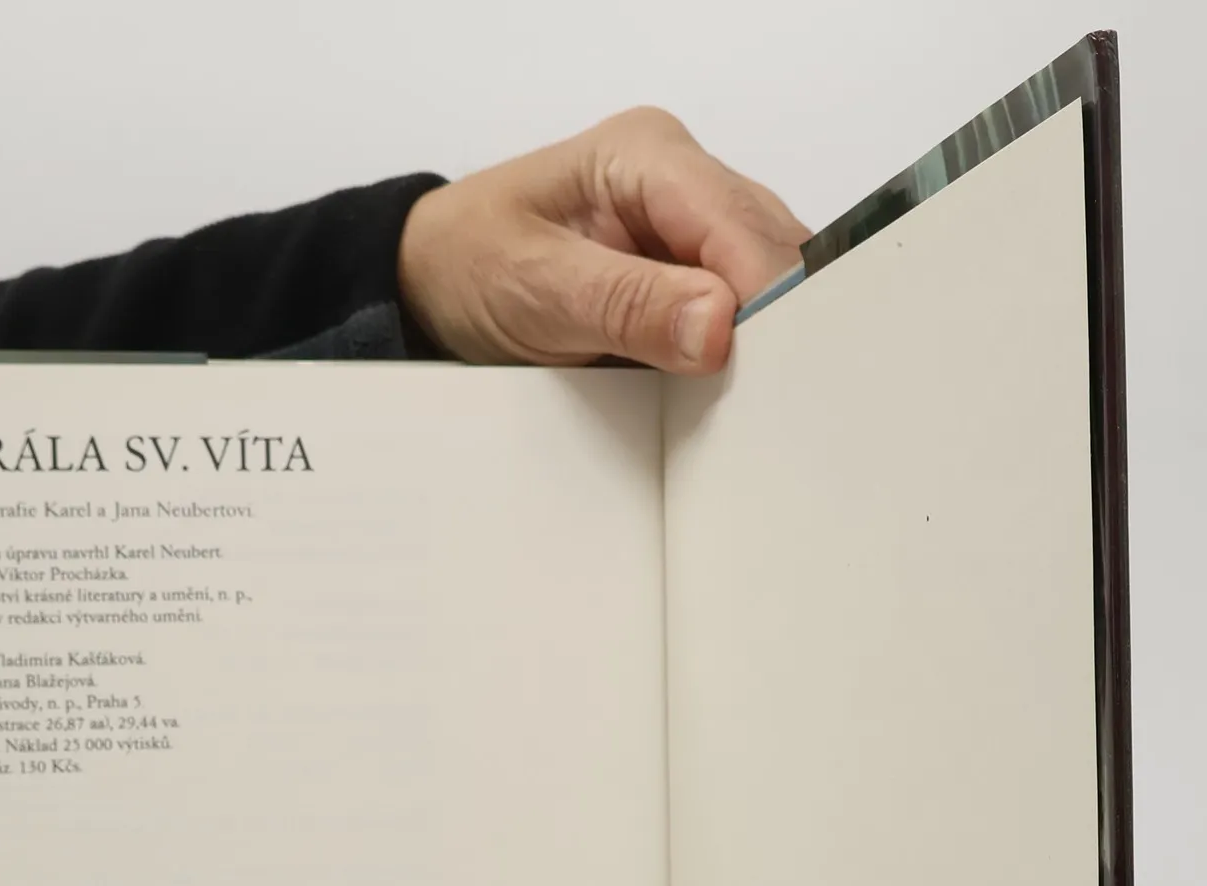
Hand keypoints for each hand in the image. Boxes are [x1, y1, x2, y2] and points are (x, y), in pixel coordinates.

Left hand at [398, 106, 808, 374]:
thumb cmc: (470, 264)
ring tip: (750, 408)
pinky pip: (739, 320)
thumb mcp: (535, 286)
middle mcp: (684, 184)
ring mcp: (691, 234)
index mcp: (649, 155)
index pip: (738, 223)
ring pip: (766, 288)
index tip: (766, 368)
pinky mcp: (689, 282)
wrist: (433, 284)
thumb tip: (716, 327)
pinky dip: (739, 361)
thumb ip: (625, 304)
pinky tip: (730, 400)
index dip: (763, 296)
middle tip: (768, 403)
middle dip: (774, 326)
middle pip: (770, 252)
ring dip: (762, 348)